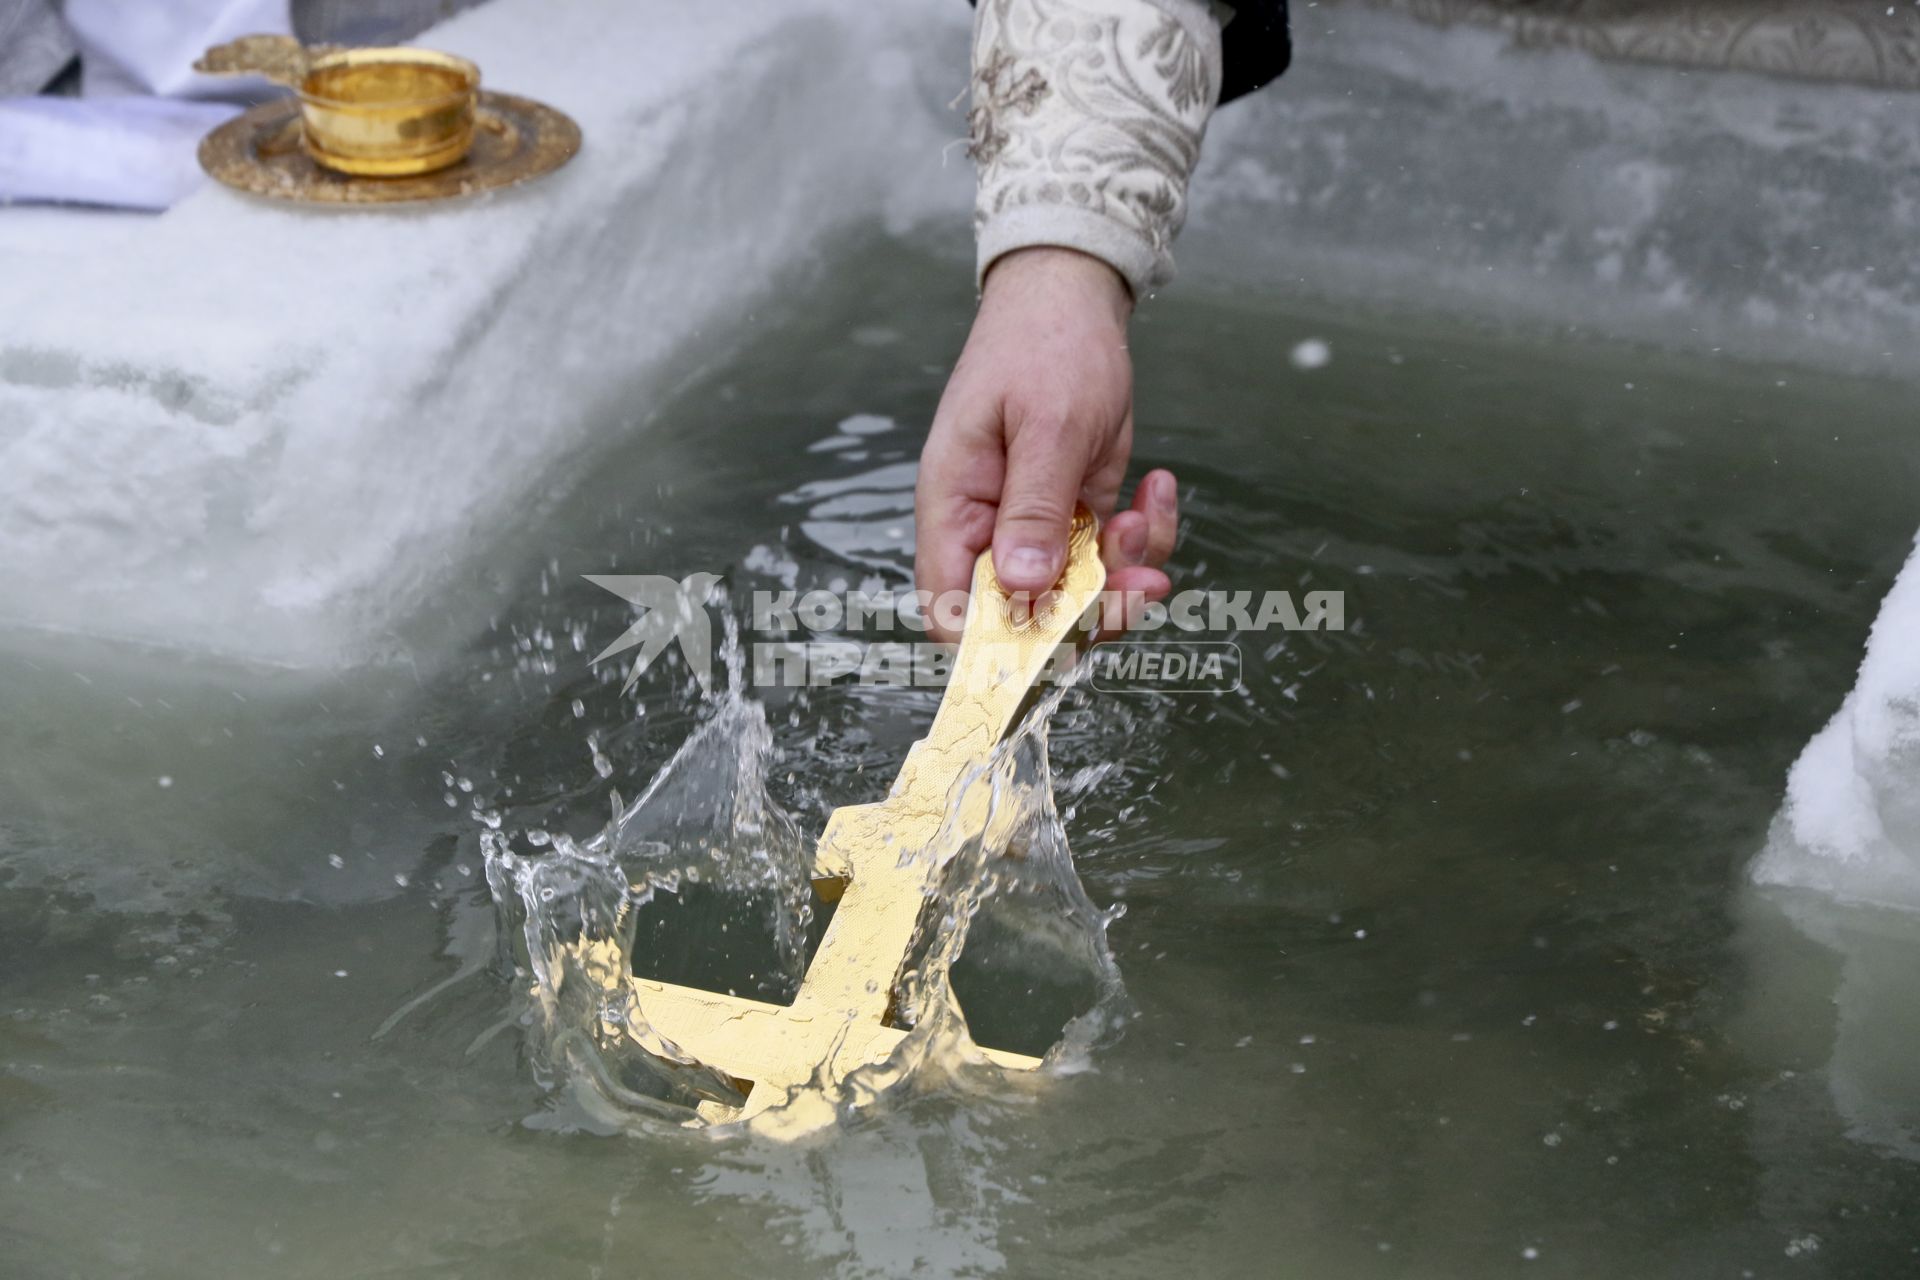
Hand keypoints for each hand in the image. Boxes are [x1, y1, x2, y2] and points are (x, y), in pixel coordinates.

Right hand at [914, 246, 1178, 642]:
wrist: (1074, 296)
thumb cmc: (1043, 345)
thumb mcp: (1046, 426)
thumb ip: (1034, 510)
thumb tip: (1024, 590)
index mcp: (955, 510)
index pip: (954, 610)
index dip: (999, 645)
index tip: (1063, 638)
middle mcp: (989, 530)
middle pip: (1027, 617)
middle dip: (1092, 610)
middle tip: (1140, 583)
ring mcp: (1036, 526)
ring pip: (1080, 594)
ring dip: (1128, 571)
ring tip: (1145, 511)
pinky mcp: (1078, 514)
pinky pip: (1113, 558)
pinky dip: (1144, 539)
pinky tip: (1156, 488)